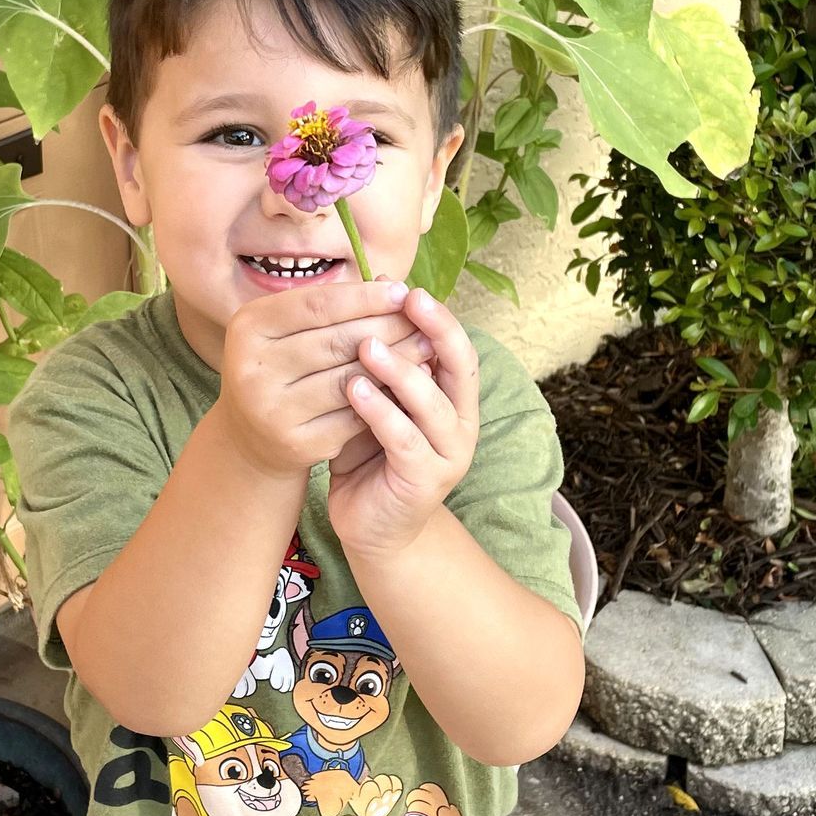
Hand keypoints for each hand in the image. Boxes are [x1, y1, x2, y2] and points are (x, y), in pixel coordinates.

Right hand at [211, 276, 435, 479]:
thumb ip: (333, 307)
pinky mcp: (298, 442)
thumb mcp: (291, 329)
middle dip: (386, 327)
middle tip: (422, 320)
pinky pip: (355, 415)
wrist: (256, 435)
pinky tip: (408, 384)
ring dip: (395, 362)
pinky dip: (386, 397)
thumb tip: (395, 290)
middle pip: (336, 341)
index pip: (317, 305)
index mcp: (249, 327)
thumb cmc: (286, 365)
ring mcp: (273, 409)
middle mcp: (252, 368)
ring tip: (425, 347)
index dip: (364, 297)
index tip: (401, 290)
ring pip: (350, 378)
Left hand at [327, 288, 479, 558]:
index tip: (406, 287)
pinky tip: (354, 391)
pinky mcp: (425, 480)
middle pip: (458, 367)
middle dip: (434, 330)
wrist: (373, 528)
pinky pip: (404, 439)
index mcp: (453, 399)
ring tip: (365, 345)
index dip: (437, 317)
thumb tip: (358, 302)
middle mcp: (461, 423)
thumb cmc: (369, 457)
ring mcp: (448, 454)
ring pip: (431, 403)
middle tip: (405, 299)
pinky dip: (380, 413)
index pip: (455, 348)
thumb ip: (376, 366)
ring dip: (399, 371)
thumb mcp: (374, 404)